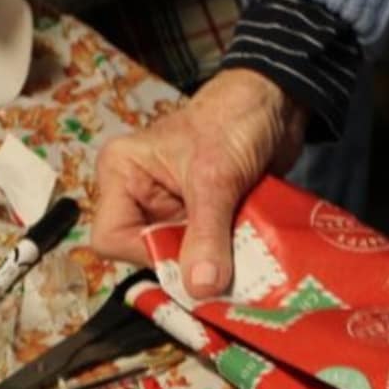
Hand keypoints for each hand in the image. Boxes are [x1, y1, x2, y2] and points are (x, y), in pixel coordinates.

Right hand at [90, 70, 306, 297]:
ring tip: (242, 259)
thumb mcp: (215, 178)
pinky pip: (206, 252)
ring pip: (181, 258)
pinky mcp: (201, 217)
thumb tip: (200, 289)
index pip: (110, 238)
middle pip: (147, 254)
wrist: (277, 99)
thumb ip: (206, 235)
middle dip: (186, 265)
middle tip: (222, 269)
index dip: (147, 255)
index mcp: (122, 175)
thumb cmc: (233, 119)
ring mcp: (171, 208)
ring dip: (212, 263)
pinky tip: (249, 256)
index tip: (188, 258)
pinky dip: (227, 258)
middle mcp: (139, 195)